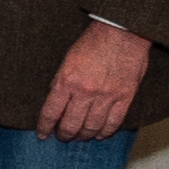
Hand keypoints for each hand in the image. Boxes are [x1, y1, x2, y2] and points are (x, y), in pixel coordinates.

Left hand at [35, 16, 151, 141]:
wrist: (122, 31)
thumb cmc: (93, 41)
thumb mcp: (68, 59)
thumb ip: (61, 81)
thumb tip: (55, 102)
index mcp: (66, 80)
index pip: (51, 112)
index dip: (45, 127)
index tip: (43, 135)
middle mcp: (85, 91)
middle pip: (71, 124)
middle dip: (64, 134)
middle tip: (62, 137)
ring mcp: (106, 96)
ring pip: (92, 127)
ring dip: (84, 135)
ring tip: (80, 137)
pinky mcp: (125, 96)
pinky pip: (114, 122)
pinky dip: (105, 132)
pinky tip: (100, 135)